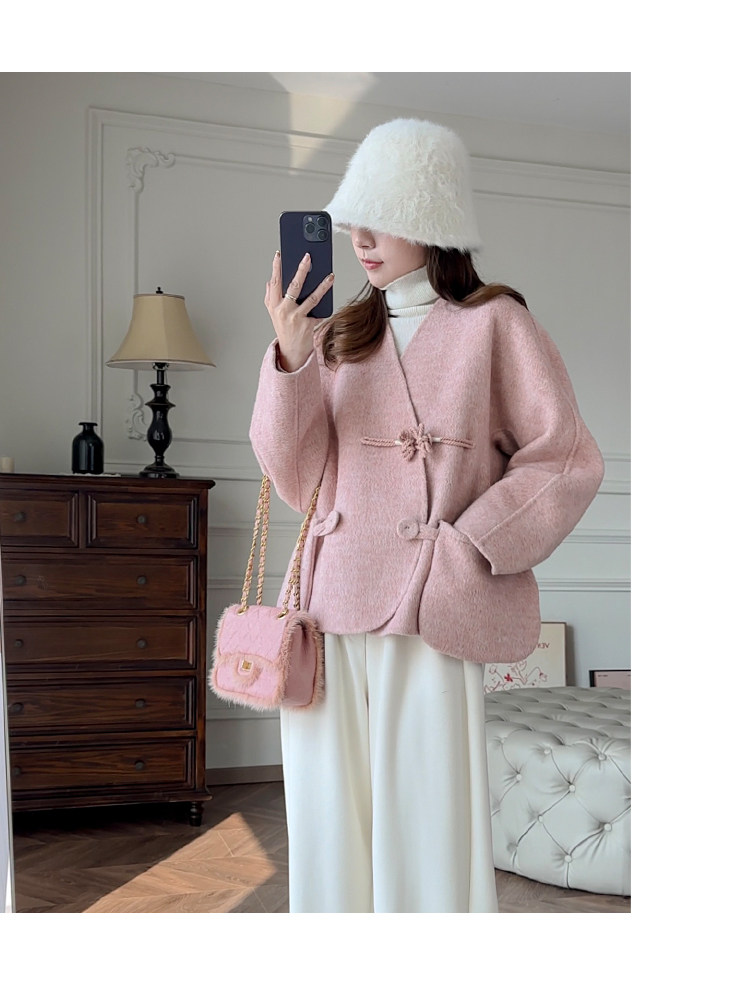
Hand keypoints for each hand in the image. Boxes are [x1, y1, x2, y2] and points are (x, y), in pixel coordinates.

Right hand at [264, 251, 333, 371]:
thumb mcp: (273, 313)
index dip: (276, 268)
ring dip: (322, 285)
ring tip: (330, 276)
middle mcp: (283, 311)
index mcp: (273, 305)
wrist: (291, 352)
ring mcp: (295, 318)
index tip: (279, 254)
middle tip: (308, 257)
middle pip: (293, 286)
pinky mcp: (307, 325)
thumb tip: (270, 281)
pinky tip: (331, 293)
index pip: (274, 282)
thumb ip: (270, 297)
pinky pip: (319, 311)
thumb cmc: (284, 329)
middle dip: (301, 269)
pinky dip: (325, 303)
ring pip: (311, 297)